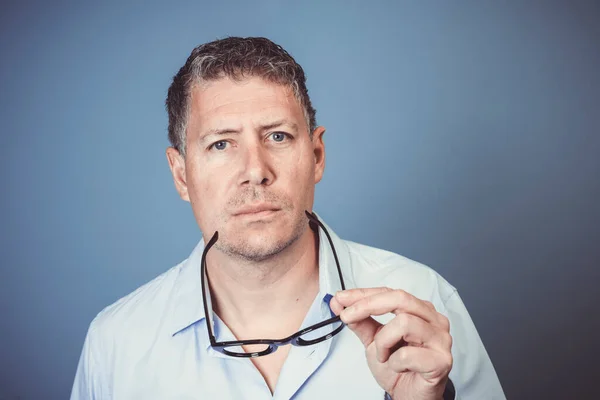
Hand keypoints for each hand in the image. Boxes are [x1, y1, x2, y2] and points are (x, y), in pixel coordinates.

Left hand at [330, 287, 452, 399]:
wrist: (410, 396)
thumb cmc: (399, 367)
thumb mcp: (374, 340)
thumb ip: (359, 320)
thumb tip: (339, 302)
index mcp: (419, 310)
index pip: (389, 293)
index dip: (363, 294)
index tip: (340, 299)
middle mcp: (434, 320)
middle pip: (400, 298)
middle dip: (368, 305)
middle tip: (347, 317)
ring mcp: (440, 339)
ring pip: (404, 323)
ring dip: (383, 341)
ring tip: (382, 356)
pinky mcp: (442, 360)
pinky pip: (408, 354)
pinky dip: (394, 362)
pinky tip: (398, 367)